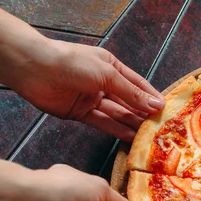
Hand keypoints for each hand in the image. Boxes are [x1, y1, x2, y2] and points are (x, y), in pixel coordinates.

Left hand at [14, 40, 164, 141]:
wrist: (34, 68)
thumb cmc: (72, 63)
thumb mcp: (107, 75)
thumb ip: (132, 93)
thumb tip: (156, 105)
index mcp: (111, 67)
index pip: (137, 85)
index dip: (151, 98)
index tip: (166, 111)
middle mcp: (103, 83)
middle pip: (128, 101)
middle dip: (143, 114)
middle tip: (160, 128)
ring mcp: (92, 99)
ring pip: (117, 114)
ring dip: (132, 124)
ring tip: (149, 137)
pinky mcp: (81, 113)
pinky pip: (103, 123)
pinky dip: (116, 130)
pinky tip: (130, 137)